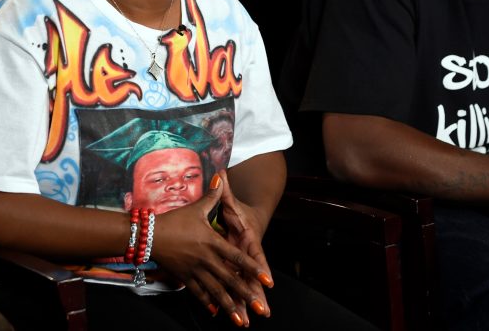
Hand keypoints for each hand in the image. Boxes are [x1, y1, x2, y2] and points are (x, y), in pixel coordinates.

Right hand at [149, 173, 268, 325]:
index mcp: (212, 243)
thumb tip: (220, 176)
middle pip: (230, 279)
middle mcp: (206, 260)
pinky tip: (216, 312)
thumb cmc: (174, 220)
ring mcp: (195, 271)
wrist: (149, 235)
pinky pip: (198, 292)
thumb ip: (212, 195)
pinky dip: (208, 302)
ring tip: (241, 321)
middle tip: (259, 308)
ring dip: (229, 306)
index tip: (266, 280)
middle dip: (245, 294)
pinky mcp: (184, 277)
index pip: (237, 257)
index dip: (252, 268)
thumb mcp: (196, 208)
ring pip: (216, 291)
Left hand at [218, 170, 273, 326]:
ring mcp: (243, 265)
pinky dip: (235, 301)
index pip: (256, 255)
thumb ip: (224, 190)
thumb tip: (220, 172)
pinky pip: (236, 288)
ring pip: (244, 286)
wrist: (251, 219)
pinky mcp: (237, 271)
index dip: (262, 268)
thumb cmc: (240, 211)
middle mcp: (247, 255)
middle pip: (253, 277)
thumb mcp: (231, 202)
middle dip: (257, 295)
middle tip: (261, 312)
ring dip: (246, 303)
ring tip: (246, 321)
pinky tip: (233, 316)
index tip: (269, 281)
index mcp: (248, 239)